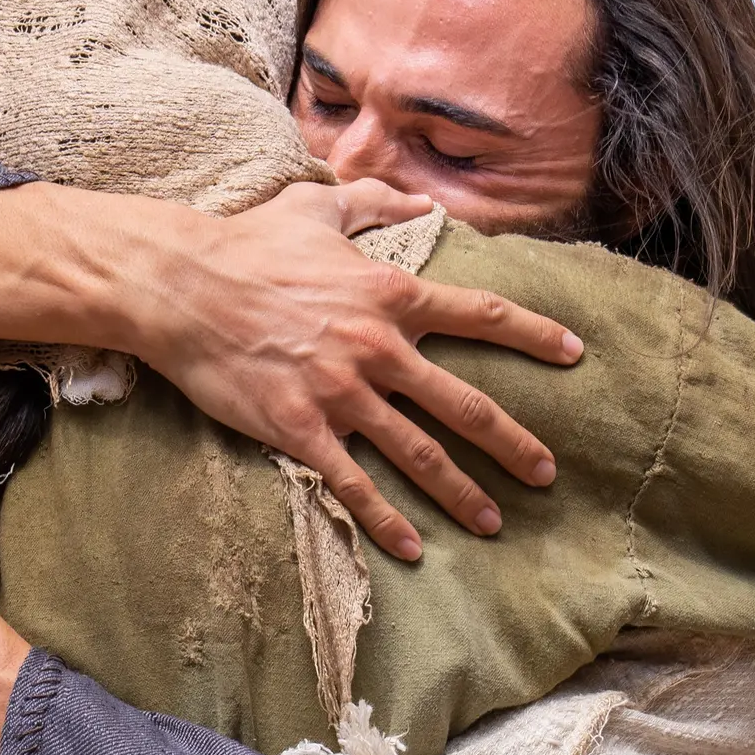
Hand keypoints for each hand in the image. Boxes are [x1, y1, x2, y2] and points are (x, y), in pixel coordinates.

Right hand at [129, 182, 584, 564]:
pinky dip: (386, 521)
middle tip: (546, 474)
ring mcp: (341, 394)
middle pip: (464, 405)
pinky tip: (413, 550)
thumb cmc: (247, 243)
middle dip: (512, 443)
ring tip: (494, 523)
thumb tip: (424, 203)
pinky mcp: (300, 429)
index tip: (574, 354)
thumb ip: (377, 204)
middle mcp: (378, 347)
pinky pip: (354, 484)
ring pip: (419, 454)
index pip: (482, 316)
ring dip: (461, 493)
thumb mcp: (318, 206)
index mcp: (390, 294)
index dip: (535, 335)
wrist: (181, 286)